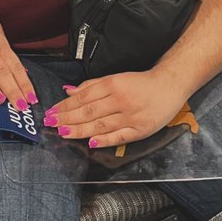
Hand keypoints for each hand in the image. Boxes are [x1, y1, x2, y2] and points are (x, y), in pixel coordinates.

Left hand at [45, 71, 187, 148]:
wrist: (170, 85)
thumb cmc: (141, 82)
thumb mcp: (116, 78)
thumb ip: (92, 85)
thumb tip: (69, 91)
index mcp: (113, 85)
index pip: (84, 97)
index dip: (66, 106)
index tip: (52, 112)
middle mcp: (121, 100)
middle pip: (89, 111)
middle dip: (67, 118)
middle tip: (51, 123)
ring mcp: (131, 117)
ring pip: (100, 125)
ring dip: (80, 130)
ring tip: (63, 132)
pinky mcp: (140, 130)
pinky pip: (119, 137)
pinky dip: (104, 140)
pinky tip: (90, 142)